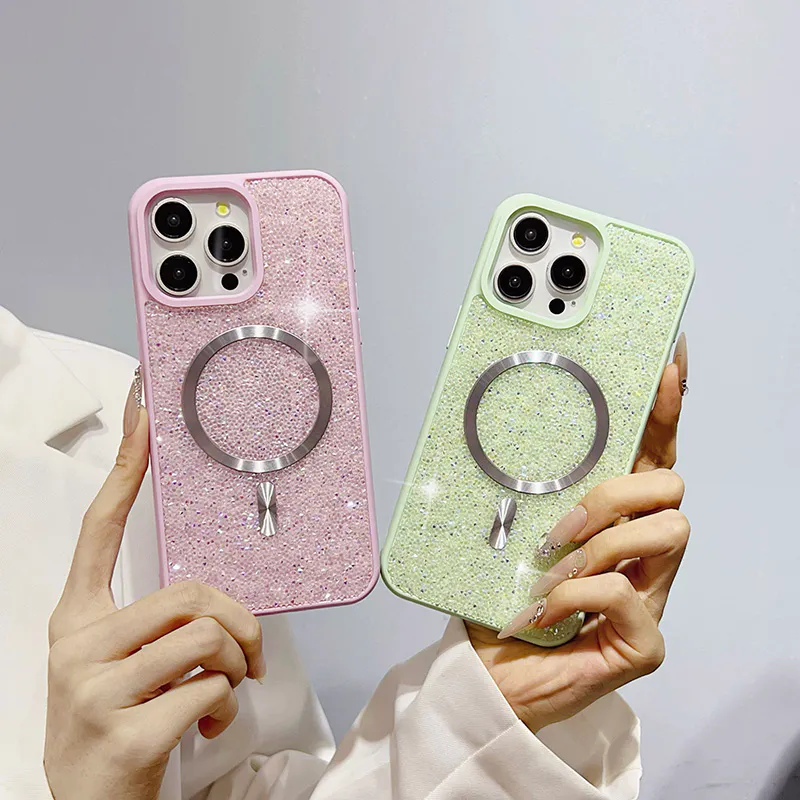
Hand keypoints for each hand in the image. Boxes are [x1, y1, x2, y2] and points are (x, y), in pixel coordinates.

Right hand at [44, 386, 266, 799]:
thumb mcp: (118, 664)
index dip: (125, 470)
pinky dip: (226, 705)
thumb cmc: (117, 723)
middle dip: (238, 622)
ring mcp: (94, 690)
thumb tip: (216, 599)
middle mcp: (76, 645)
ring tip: (225, 691)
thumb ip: (153, 622)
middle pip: (189, 593)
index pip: (99, 529)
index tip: (144, 419)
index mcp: (75, 619)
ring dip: (235, 665)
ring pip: (206, 636)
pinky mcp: (125, 731)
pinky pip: (210, 687)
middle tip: (248, 654)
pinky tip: (208, 725)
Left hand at [467, 335, 688, 732]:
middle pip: (669, 484)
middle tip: (559, 524)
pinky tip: (545, 609)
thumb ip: (518, 488)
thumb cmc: (499, 601)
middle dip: (614, 492)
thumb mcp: (503, 530)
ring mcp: (649, 595)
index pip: (648, 451)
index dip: (664, 407)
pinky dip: (581, 594)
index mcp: (610, 517)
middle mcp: (638, 550)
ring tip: (549, 569)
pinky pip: (632, 597)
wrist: (487, 676)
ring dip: (600, 543)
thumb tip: (482, 426)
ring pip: (669, 532)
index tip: (669, 359)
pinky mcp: (643, 643)